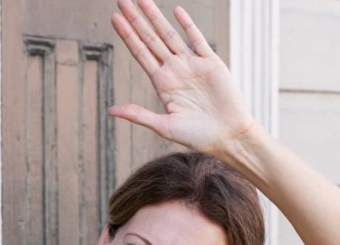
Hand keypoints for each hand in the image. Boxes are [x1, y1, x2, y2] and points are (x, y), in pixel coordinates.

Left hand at [110, 0, 256, 156]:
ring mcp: (192, 64)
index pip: (140, 53)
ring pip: (170, 34)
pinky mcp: (211, 62)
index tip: (115, 18)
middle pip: (150, 39)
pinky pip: (197, 39)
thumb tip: (110, 110)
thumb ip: (138, 115)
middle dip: (136, 20)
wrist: (228, 136)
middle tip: (121, 0)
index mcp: (162, 83)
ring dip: (155, 17)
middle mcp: (175, 70)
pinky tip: (176, 11)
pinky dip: (187, 25)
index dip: (127, 36)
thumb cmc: (198, 136)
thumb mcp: (164, 126)